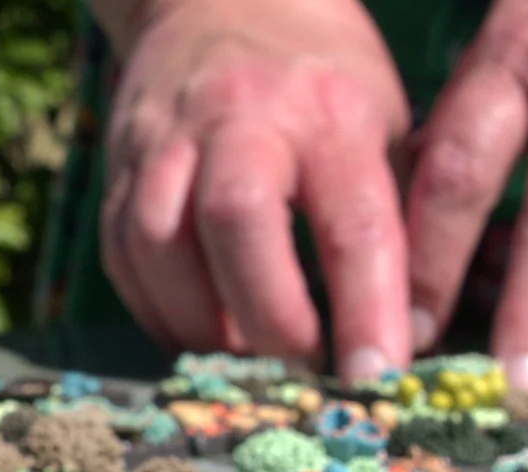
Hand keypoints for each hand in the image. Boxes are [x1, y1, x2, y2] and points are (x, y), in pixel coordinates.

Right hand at [97, 0, 414, 380]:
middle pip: (236, 220)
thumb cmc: (323, 82)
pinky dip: (157, 310)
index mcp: (328, 111)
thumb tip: (409, 337)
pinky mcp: (118, 166)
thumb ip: (395, 219)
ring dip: (200, 321)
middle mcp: (239, 117)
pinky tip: (198, 331)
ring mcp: (166, 139)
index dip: (365, 309)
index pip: (353, 221)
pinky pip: (122, 254)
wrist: (223, 2)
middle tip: (300, 364)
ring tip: (243, 354)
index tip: (376, 377)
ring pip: (158, 242)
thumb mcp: (383, 125)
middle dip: (268, 313)